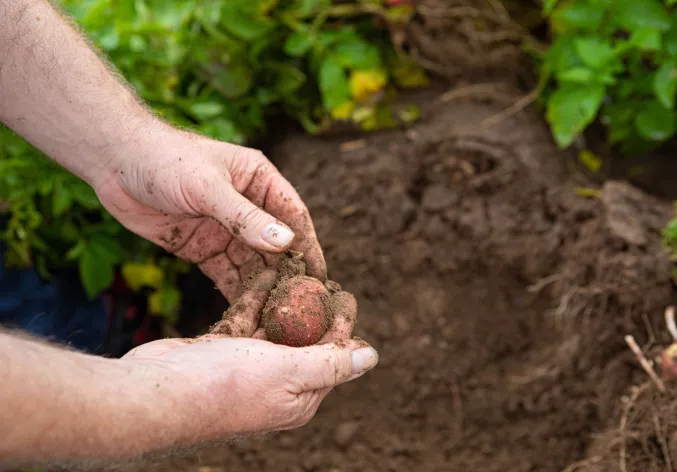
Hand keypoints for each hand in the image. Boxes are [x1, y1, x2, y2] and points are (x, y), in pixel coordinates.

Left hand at [94, 123, 325, 301]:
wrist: (113, 163)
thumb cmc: (164, 160)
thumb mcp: (207, 187)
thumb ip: (244, 217)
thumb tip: (285, 243)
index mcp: (259, 180)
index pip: (294, 216)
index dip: (308, 246)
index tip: (321, 276)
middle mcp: (247, 206)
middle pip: (275, 245)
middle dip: (286, 274)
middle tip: (301, 307)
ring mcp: (225, 229)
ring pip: (252, 263)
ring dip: (263, 287)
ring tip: (276, 317)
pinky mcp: (202, 248)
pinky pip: (226, 273)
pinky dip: (236, 292)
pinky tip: (247, 313)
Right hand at [120, 269, 376, 447]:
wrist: (153, 393)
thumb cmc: (224, 387)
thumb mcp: (288, 373)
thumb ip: (329, 363)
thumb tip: (370, 358)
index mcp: (298, 398)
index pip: (332, 356)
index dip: (341, 324)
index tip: (346, 293)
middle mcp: (275, 385)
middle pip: (303, 340)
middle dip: (313, 308)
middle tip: (320, 277)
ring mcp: (245, 368)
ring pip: (273, 327)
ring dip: (284, 299)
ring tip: (295, 268)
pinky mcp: (220, 351)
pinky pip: (245, 320)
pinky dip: (254, 299)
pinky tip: (264, 275)